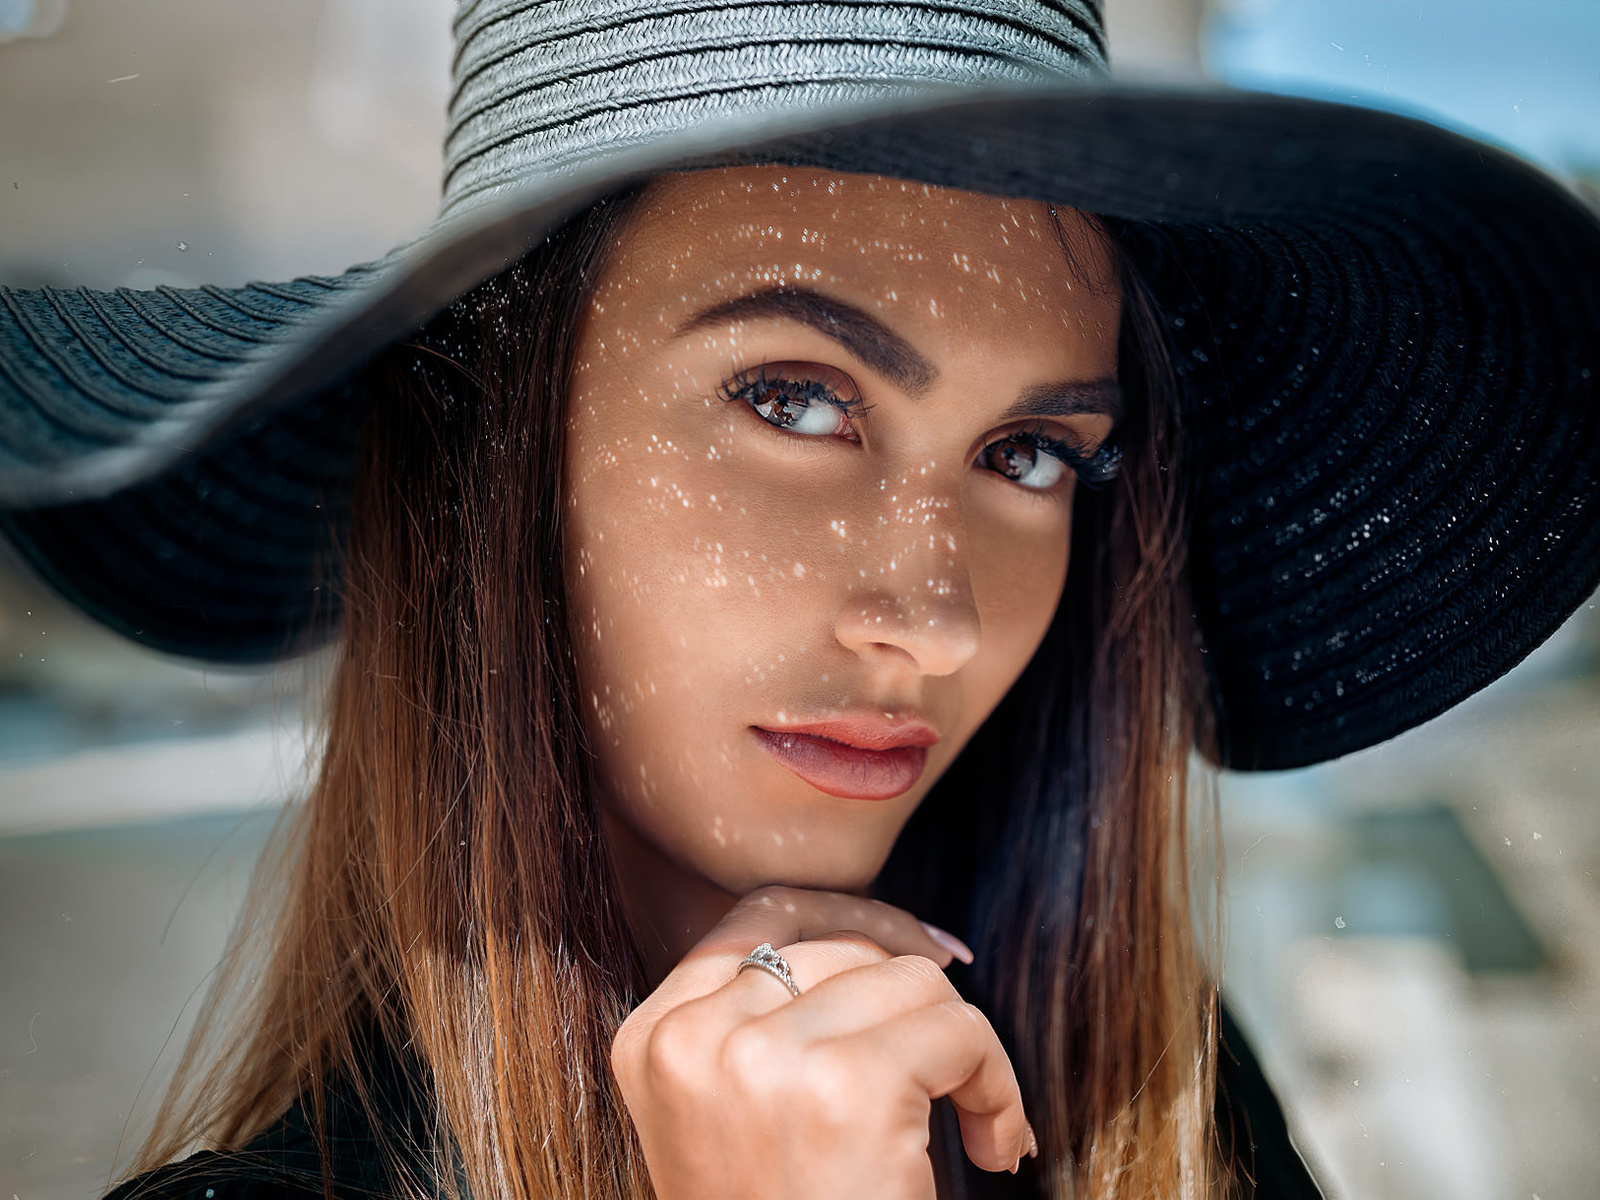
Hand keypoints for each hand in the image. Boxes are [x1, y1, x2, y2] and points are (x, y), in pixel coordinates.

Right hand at [610, 886, 1033, 1198]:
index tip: (926, 956)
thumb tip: (890, 939)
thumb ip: (767, 1025)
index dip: (856, 924)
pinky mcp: (847, 1085)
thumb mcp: (733, 1119)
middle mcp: (693, 1038)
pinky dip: (998, 1085)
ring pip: (910, 981)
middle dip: (917, 1004)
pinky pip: (959, 1030)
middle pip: (844, 947)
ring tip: (973, 1123)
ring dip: (965, 1050)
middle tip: (950, 1080)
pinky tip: (993, 1145)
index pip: (762, 915)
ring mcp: (762, 1057)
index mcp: (651, 1041)